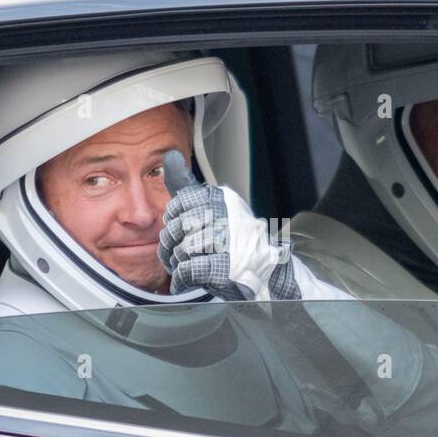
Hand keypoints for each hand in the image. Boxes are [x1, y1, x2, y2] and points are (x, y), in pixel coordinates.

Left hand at [157, 150, 297, 299]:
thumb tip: (170, 156)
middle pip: (179, 227)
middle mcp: (226, 217)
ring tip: (185, 266)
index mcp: (222, 200)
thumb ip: (187, 185)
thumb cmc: (234, 240)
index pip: (181, 203)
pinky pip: (188, 270)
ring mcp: (228, 243)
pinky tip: (186, 280)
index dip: (175, 220)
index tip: (182, 229)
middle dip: (172, 244)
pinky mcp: (225, 269)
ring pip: (182, 250)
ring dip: (178, 263)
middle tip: (178, 252)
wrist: (267, 272)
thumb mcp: (212, 207)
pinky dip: (182, 279)